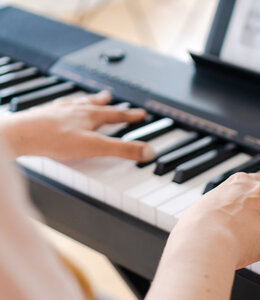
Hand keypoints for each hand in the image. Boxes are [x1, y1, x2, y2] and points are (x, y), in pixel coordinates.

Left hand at [0, 91, 154, 160]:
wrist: (20, 135)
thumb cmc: (54, 139)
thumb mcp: (96, 147)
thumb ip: (123, 150)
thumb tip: (149, 152)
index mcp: (91, 115)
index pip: (116, 115)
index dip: (130, 115)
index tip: (141, 113)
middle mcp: (75, 110)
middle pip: (95, 104)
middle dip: (106, 103)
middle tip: (111, 98)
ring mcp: (57, 111)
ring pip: (75, 103)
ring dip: (85, 101)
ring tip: (88, 99)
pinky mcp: (41, 116)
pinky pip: (56, 107)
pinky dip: (62, 107)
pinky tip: (59, 109)